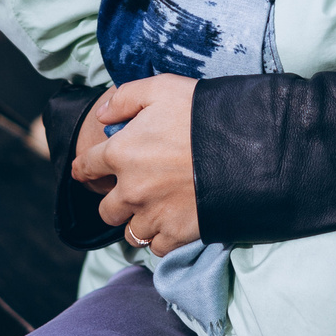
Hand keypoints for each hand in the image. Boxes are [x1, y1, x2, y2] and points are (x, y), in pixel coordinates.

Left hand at [70, 75, 199, 253]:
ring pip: (131, 232)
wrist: (249, 145)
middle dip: (117, 201)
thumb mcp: (163, 87)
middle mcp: (130, 190)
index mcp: (120, 153)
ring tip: (157, 211)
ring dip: (140, 222)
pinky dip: (162, 239)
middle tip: (136, 191)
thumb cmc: (203, 112)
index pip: (86, 167)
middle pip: (106, 210)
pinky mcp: (176, 234)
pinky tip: (174, 224)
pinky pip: (157, 247)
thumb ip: (126, 97)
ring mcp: (153, 216)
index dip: (87, 168)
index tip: (90, 171)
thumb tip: (102, 114)